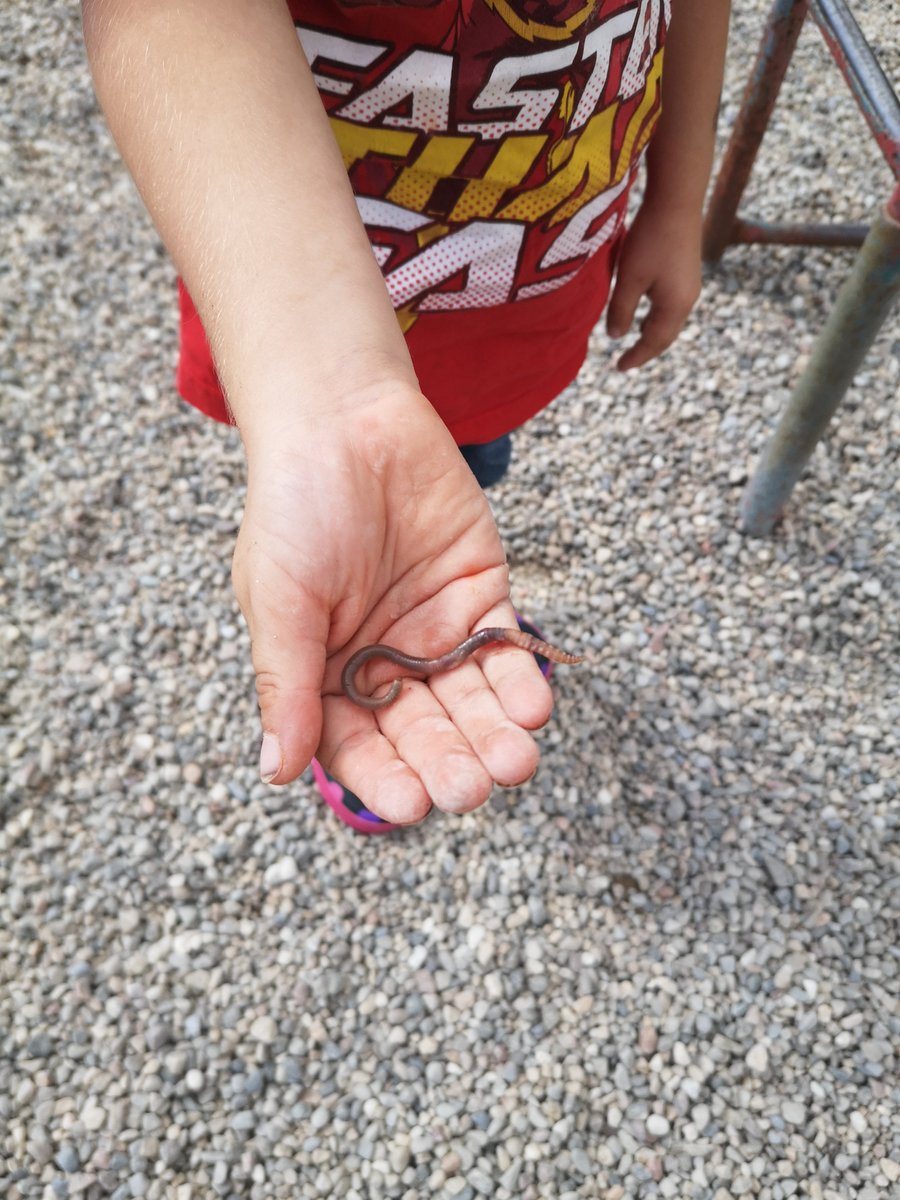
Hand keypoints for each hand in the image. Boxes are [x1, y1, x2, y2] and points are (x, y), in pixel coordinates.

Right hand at [231, 387, 551, 824]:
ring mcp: (435, 630)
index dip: (384, 780)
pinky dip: (521, 680)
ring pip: (471, 701)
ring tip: (515, 762)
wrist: (347, 418)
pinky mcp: (480, 593)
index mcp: (325, 672)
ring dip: (495, 734)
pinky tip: (532, 708)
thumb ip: (286, 683)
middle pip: (423, 732)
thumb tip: (276, 772)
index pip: (358, 747)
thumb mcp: (278, 598)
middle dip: (450, 762)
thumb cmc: (295, 506)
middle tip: (471, 788)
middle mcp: (383, 661)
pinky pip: (505, 649)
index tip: (413, 806)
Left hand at [605, 196, 703, 370]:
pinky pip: (672, 305)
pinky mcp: (688, 271)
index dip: (636, 356)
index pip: (654, 342)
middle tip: (626, 360)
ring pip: (670, 320)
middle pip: (666, 335)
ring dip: (652, 333)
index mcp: (674, 307)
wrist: (677, 199)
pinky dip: (657, 316)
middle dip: (647, 349)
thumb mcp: (629, 279)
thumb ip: (620, 310)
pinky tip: (646, 311)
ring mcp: (691, 285)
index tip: (618, 367)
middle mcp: (688, 300)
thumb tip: (615, 336)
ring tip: (634, 339)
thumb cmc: (650, 239)